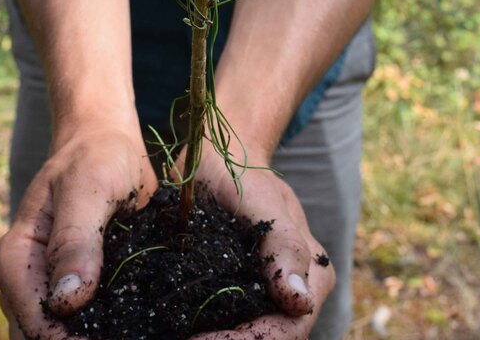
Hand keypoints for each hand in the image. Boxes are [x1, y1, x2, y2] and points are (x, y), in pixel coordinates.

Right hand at [0, 122, 157, 338]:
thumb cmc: (94, 157)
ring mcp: (48, 290)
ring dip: (97, 333)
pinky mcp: (75, 292)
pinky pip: (85, 324)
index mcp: (15, 258)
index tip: (120, 336)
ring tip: (141, 325)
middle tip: (135, 329)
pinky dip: (109, 326)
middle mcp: (24, 282)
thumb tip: (67, 300)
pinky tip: (139, 321)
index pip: (35, 322)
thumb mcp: (88, 188)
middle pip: (43, 336)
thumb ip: (76, 240)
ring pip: (63, 334)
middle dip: (83, 338)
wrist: (106, 145)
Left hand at [187, 149, 335, 339]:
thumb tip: (298, 302)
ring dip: (211, 337)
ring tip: (169, 335)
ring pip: (243, 333)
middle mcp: (290, 291)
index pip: (286, 330)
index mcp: (312, 274)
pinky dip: (199, 328)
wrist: (218, 157)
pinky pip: (221, 320)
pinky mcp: (232, 289)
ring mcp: (260, 293)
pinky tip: (167, 326)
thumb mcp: (261, 200)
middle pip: (266, 338)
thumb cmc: (242, 172)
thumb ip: (283, 244)